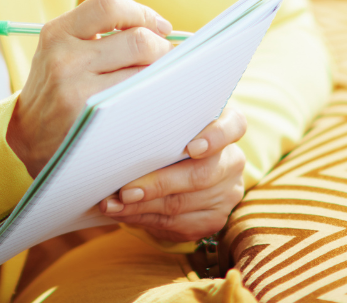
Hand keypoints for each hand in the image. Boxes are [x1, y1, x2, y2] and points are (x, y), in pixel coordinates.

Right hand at [6, 0, 174, 176]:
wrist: (26, 138)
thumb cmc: (56, 90)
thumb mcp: (62, 52)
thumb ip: (99, 35)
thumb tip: (160, 29)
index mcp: (57, 32)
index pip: (110, 5)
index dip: (143, 13)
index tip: (161, 27)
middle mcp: (63, 57)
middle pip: (137, 40)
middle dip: (162, 48)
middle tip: (169, 59)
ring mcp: (76, 90)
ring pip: (143, 72)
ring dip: (162, 75)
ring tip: (163, 80)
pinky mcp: (90, 119)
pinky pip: (137, 100)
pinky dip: (153, 97)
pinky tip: (153, 100)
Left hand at [96, 108, 247, 241]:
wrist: (181, 164)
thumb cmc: (169, 134)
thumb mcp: (170, 122)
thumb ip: (158, 121)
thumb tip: (123, 130)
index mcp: (227, 126)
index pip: (233, 126)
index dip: (215, 137)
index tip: (192, 147)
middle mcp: (232, 161)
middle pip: (201, 175)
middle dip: (158, 184)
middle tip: (125, 191)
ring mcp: (227, 193)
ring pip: (184, 204)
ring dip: (142, 207)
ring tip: (112, 205)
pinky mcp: (214, 219)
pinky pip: (178, 224)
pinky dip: (145, 219)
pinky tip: (123, 213)